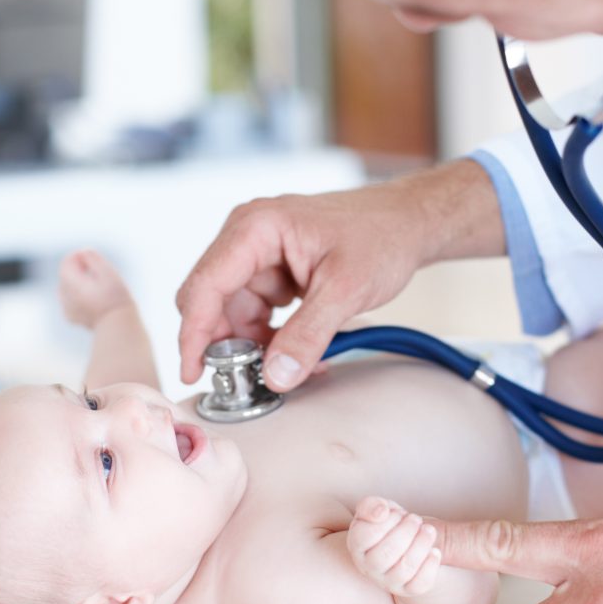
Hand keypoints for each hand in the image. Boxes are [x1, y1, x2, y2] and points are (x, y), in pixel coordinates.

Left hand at [59, 250, 132, 328]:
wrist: (118, 327)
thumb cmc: (116, 299)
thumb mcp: (109, 273)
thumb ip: (93, 258)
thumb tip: (83, 252)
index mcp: (71, 283)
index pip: (67, 261)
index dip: (81, 257)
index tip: (97, 262)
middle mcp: (64, 295)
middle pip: (67, 274)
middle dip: (82, 270)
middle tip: (102, 277)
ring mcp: (66, 308)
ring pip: (69, 287)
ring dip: (81, 284)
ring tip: (100, 290)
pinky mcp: (71, 317)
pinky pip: (72, 300)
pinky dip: (81, 297)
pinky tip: (96, 302)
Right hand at [175, 161, 499, 388]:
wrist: (409, 223)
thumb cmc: (382, 236)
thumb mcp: (345, 290)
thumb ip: (308, 335)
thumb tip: (275, 376)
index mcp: (256, 227)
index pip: (206, 284)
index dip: (195, 332)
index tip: (193, 371)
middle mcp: (249, 238)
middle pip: (213, 301)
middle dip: (227, 344)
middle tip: (248, 380)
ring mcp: (260, 256)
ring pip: (235, 313)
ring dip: (255, 346)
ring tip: (291, 367)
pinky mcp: (274, 273)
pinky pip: (258, 313)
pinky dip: (272, 338)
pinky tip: (299, 354)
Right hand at [348, 497, 441, 595]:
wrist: (405, 539)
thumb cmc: (388, 522)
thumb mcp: (378, 507)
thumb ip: (372, 505)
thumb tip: (381, 512)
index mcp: (356, 546)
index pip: (365, 537)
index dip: (386, 522)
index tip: (399, 513)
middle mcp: (368, 568)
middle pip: (385, 554)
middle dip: (406, 532)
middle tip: (416, 519)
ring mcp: (387, 582)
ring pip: (404, 569)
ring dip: (421, 545)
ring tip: (429, 530)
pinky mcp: (407, 590)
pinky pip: (419, 585)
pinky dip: (430, 566)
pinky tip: (435, 551)